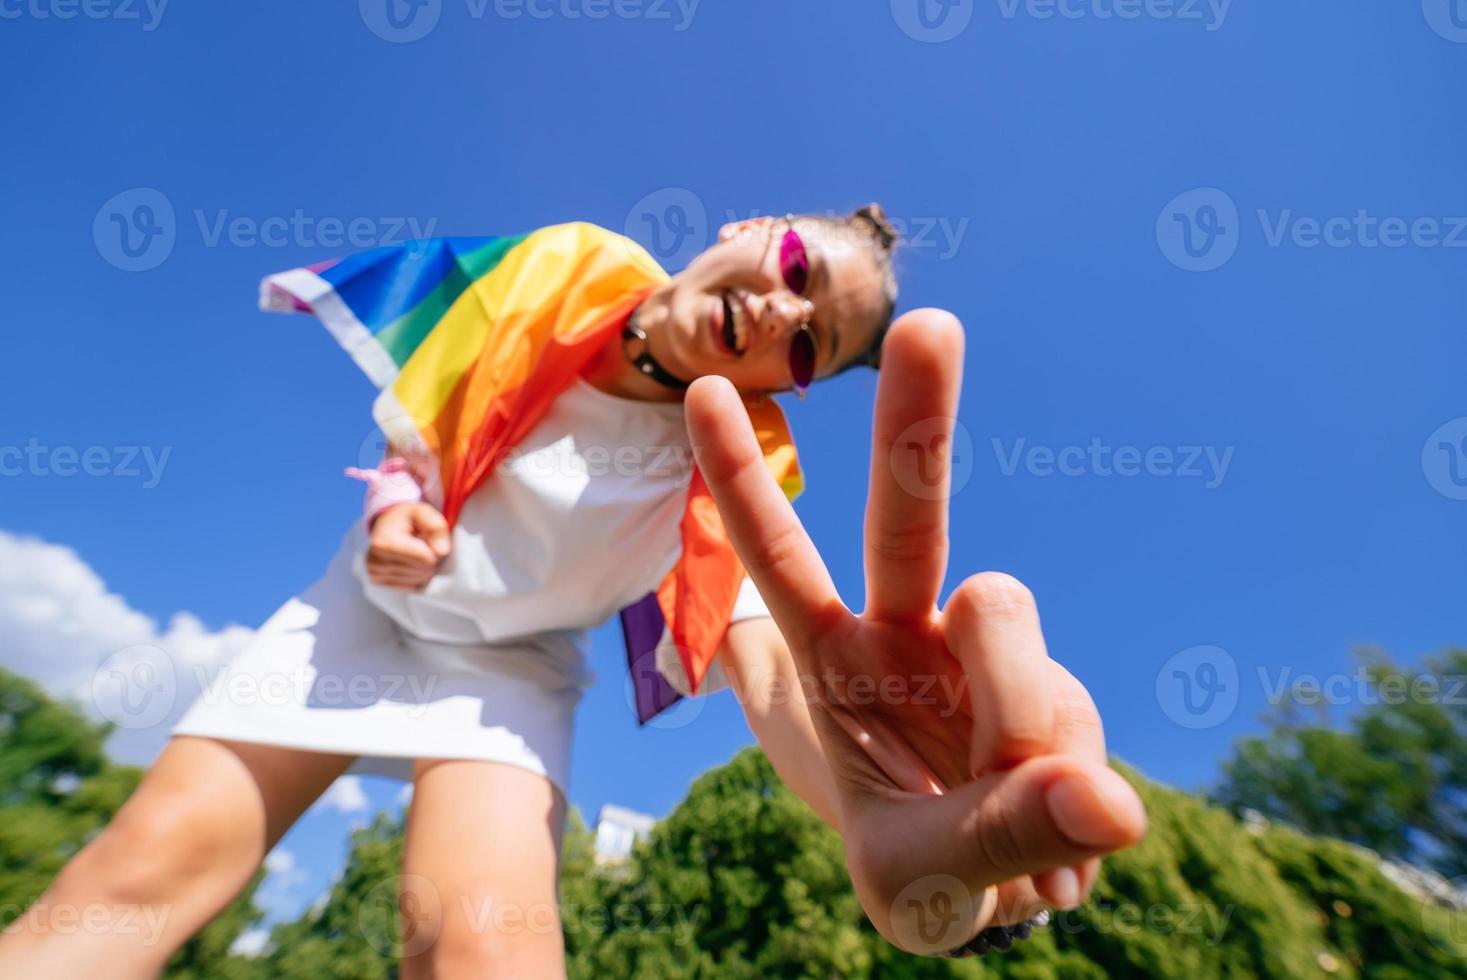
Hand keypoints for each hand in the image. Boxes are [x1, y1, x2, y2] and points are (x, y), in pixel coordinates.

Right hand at [365, 502, 451, 590]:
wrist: (386, 525)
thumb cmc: (408, 519)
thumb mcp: (423, 512)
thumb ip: (436, 527)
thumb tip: (442, 551)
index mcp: (384, 543)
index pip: (426, 559)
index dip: (435, 549)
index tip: (427, 538)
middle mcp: (375, 561)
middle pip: (423, 572)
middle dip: (430, 559)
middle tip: (422, 545)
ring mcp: (375, 574)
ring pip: (419, 581)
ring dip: (424, 568)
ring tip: (415, 553)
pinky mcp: (378, 582)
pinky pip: (412, 587)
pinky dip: (416, 576)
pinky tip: (409, 562)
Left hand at [684, 308, 1146, 953]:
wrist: (1002, 892)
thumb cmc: (919, 864)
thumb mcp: (916, 872)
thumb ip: (992, 836)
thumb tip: (1109, 803)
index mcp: (840, 659)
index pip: (779, 561)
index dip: (740, 481)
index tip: (708, 387)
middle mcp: (915, 630)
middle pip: (911, 514)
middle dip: (917, 420)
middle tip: (932, 326)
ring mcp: (995, 651)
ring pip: (1008, 632)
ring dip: (1011, 729)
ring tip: (1000, 821)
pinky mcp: (1063, 689)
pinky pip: (1076, 723)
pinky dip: (1071, 798)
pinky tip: (1055, 831)